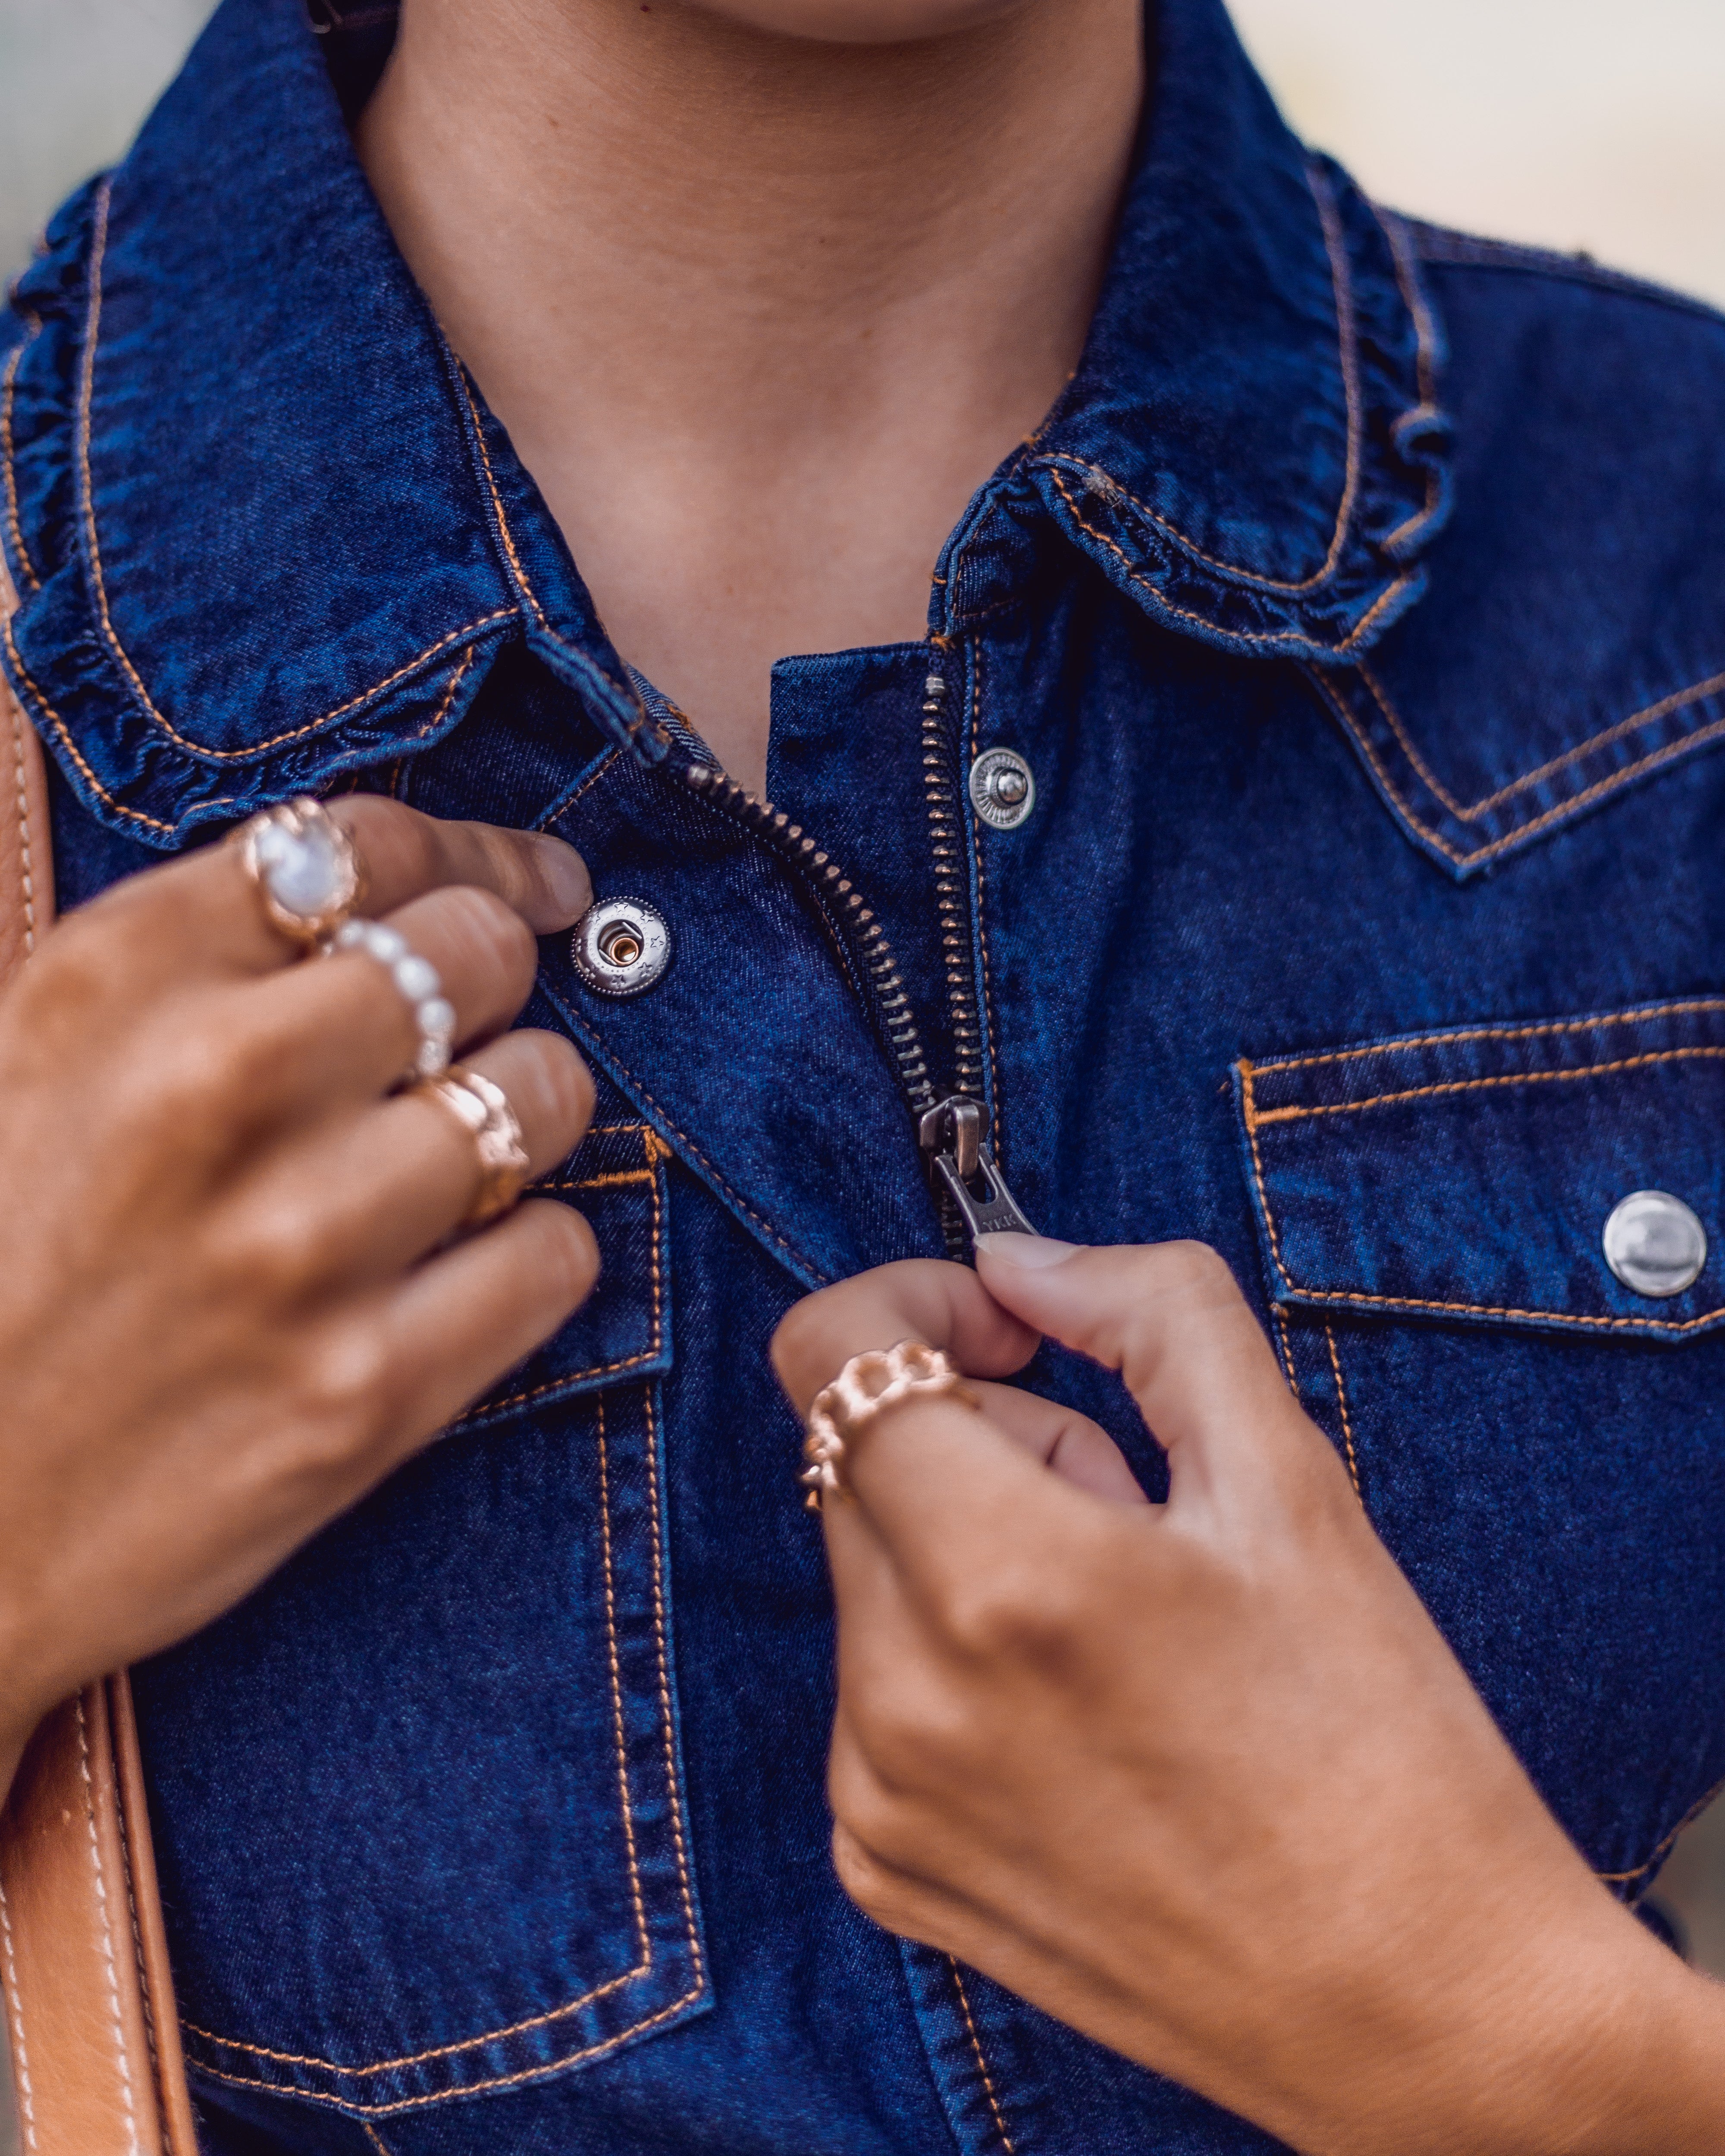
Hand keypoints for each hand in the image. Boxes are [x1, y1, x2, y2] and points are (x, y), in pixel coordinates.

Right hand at [0, 800, 598, 1782]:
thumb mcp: (32, 1062)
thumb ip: (196, 959)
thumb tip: (392, 890)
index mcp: (113, 984)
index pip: (367, 844)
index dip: (473, 855)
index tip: (523, 884)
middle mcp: (212, 1091)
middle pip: (478, 951)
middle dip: (499, 978)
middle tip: (475, 1029)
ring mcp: (298, 1248)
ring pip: (543, 1093)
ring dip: (527, 1112)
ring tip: (464, 1152)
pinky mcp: (364, 1394)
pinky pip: (557, 1254)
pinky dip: (532, 1252)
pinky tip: (463, 1270)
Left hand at [772, 1238, 1724, 2155]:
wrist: (1413, 2001)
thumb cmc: (1372, 1742)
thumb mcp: (1289, 1480)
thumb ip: (1150, 1313)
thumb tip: (1019, 1259)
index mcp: (1001, 1578)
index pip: (829, 1355)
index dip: (912, 1303)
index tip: (1006, 1334)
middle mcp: (905, 1694)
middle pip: (861, 1461)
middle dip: (979, 1442)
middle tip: (1123, 1513)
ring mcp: (880, 1792)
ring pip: (870, 1574)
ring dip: (969, 1556)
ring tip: (1117, 1634)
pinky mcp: (882, 1863)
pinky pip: (871, 1692)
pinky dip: (954, 1667)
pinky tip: (1083, 1723)